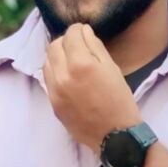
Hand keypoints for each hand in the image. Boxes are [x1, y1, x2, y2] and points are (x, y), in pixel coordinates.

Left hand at [43, 23, 141, 153]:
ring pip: (47, 61)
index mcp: (81, 64)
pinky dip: (55, 72)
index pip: (70, 35)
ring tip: (71, 60)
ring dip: (57, 56)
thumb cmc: (120, 101)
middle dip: (65, 41)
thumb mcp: (113, 69)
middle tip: (77, 45)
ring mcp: (54, 91)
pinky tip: (67, 76)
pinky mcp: (52, 103)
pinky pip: (48, 79)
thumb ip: (95, 47)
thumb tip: (83, 31)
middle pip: (54, 45)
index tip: (83, 31)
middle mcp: (62, 75)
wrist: (115, 136)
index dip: (78, 30)